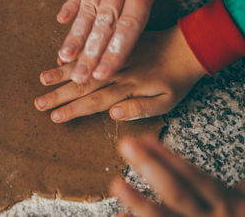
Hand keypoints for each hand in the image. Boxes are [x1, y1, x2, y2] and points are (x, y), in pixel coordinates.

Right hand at [35, 26, 204, 121]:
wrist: (189, 45)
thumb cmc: (178, 79)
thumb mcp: (168, 101)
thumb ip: (140, 108)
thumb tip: (112, 114)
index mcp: (128, 87)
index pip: (95, 101)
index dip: (73, 110)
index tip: (54, 117)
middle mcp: (117, 71)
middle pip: (83, 85)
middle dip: (59, 95)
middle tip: (38, 103)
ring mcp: (115, 55)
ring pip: (84, 66)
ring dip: (61, 74)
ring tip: (42, 80)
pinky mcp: (116, 43)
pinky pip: (92, 47)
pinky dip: (75, 55)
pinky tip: (60, 58)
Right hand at [57, 0, 205, 82]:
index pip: (128, 24)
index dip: (115, 51)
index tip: (103, 74)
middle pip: (103, 23)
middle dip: (90, 53)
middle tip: (79, 77)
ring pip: (86, 8)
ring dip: (75, 34)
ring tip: (63, 58)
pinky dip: (70, 3)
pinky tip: (61, 20)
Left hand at [111, 136, 244, 216]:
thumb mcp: (244, 202)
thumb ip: (236, 187)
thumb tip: (236, 165)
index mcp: (224, 202)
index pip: (193, 175)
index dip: (168, 157)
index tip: (143, 139)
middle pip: (176, 191)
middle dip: (150, 167)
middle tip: (126, 145)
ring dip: (137, 200)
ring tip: (116, 183)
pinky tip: (120, 215)